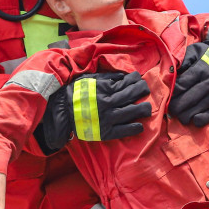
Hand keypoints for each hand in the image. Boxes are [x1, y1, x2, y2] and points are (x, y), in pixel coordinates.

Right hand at [35, 71, 151, 152]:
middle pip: (133, 95)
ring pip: (132, 111)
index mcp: (105, 88)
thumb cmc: (75, 93)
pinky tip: (140, 126)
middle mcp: (109, 102)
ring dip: (143, 109)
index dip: (137, 80)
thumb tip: (123, 77)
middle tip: (146, 91)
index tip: (140, 80)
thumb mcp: (90, 79)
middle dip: (142, 91)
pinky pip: (123, 130)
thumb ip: (107, 78)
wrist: (60, 111)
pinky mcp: (105, 131)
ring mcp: (108, 117)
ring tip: (148, 109)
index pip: (128, 82)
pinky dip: (134, 128)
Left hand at [169, 42, 208, 126]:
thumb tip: (168, 74)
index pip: (178, 87)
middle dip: (172, 105)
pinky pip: (201, 121)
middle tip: (171, 102)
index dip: (169, 92)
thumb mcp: (194, 53)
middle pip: (181, 103)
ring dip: (180, 114)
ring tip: (181, 107)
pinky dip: (193, 120)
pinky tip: (192, 113)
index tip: (167, 92)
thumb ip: (180, 60)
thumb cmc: (205, 59)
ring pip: (188, 115)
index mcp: (201, 71)